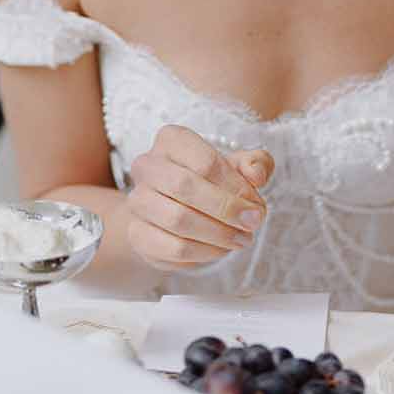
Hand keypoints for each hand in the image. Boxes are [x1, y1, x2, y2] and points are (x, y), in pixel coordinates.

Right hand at [126, 124, 273, 271]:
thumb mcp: (238, 167)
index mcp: (172, 140)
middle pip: (185, 187)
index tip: (256, 204)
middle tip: (252, 223)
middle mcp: (147, 166)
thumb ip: (255, 163)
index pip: (205, 161)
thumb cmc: (209, 182)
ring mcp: (137, 200)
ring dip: (218, 234)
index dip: (236, 187)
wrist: (171, 209)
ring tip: (240, 239)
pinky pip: (172, 248)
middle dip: (227, 210)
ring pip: (178, 220)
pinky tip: (220, 250)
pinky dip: (203, 253)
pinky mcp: (136, 233)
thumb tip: (256, 174)